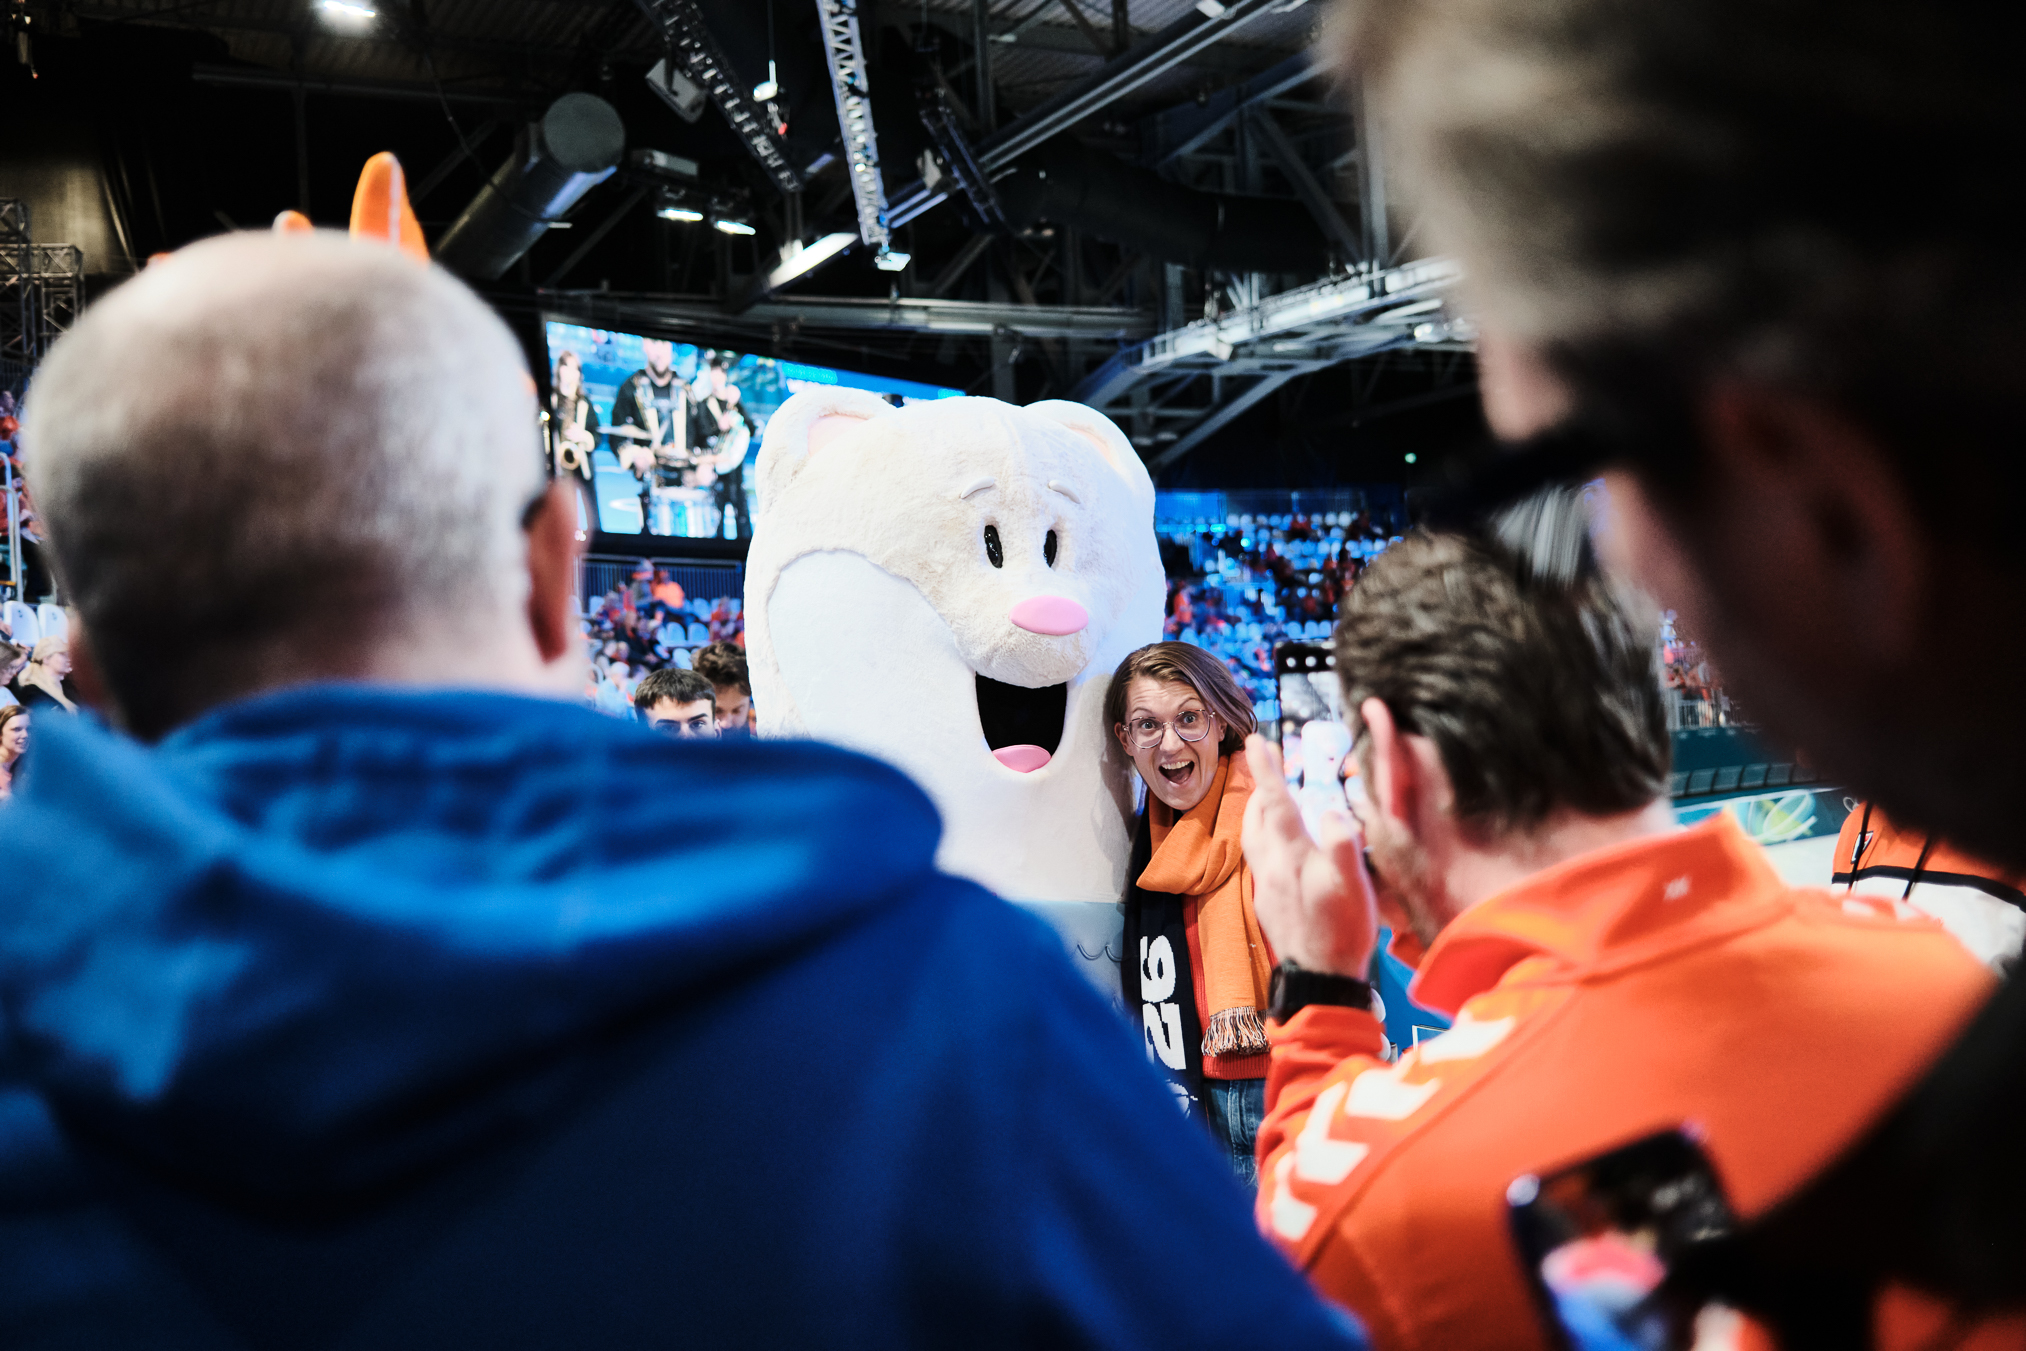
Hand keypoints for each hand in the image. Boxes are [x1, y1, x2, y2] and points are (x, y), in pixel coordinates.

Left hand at [1241, 734, 1380, 977]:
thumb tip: (1335, 811)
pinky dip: (1265, 842)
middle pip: (1257, 818)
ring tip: (1267, 801)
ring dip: (1258, 814)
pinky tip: (1278, 849)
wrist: (1320, 981)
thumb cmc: (1341, 932)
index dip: (1267, 770)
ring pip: (1254, 840)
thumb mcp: (1351, 885)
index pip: (1276, 802)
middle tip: (1263, 762)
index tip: (1257, 740)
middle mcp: (1271, 868)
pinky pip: (1260, 861)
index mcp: (1291, 856)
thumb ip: (1342, 844)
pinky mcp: (1270, 906)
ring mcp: (1267, 888)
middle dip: (1259, 786)